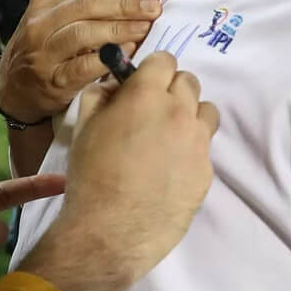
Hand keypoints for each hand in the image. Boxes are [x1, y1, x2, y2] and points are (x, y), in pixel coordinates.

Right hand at [0, 0, 160, 123]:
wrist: (15, 90)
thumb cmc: (45, 50)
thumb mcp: (58, 21)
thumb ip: (91, 8)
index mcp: (46, 2)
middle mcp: (41, 24)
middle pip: (88, 6)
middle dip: (125, 5)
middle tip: (153, 8)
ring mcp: (44, 53)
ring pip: (84, 34)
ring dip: (119, 29)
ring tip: (144, 28)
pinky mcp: (52, 80)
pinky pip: (82, 67)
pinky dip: (106, 59)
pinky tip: (126, 54)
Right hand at [19, 52, 217, 290]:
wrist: (111, 230)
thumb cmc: (90, 175)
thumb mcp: (83, 127)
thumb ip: (99, 96)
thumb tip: (115, 87)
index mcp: (146, 95)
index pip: (165, 60)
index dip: (152, 70)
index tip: (143, 84)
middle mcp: (179, 112)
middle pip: (189, 81)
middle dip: (172, 90)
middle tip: (153, 111)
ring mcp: (198, 142)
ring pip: (206, 111)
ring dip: (190, 116)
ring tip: (169, 138)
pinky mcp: (207, 170)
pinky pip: (204, 148)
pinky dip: (190, 150)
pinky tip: (170, 170)